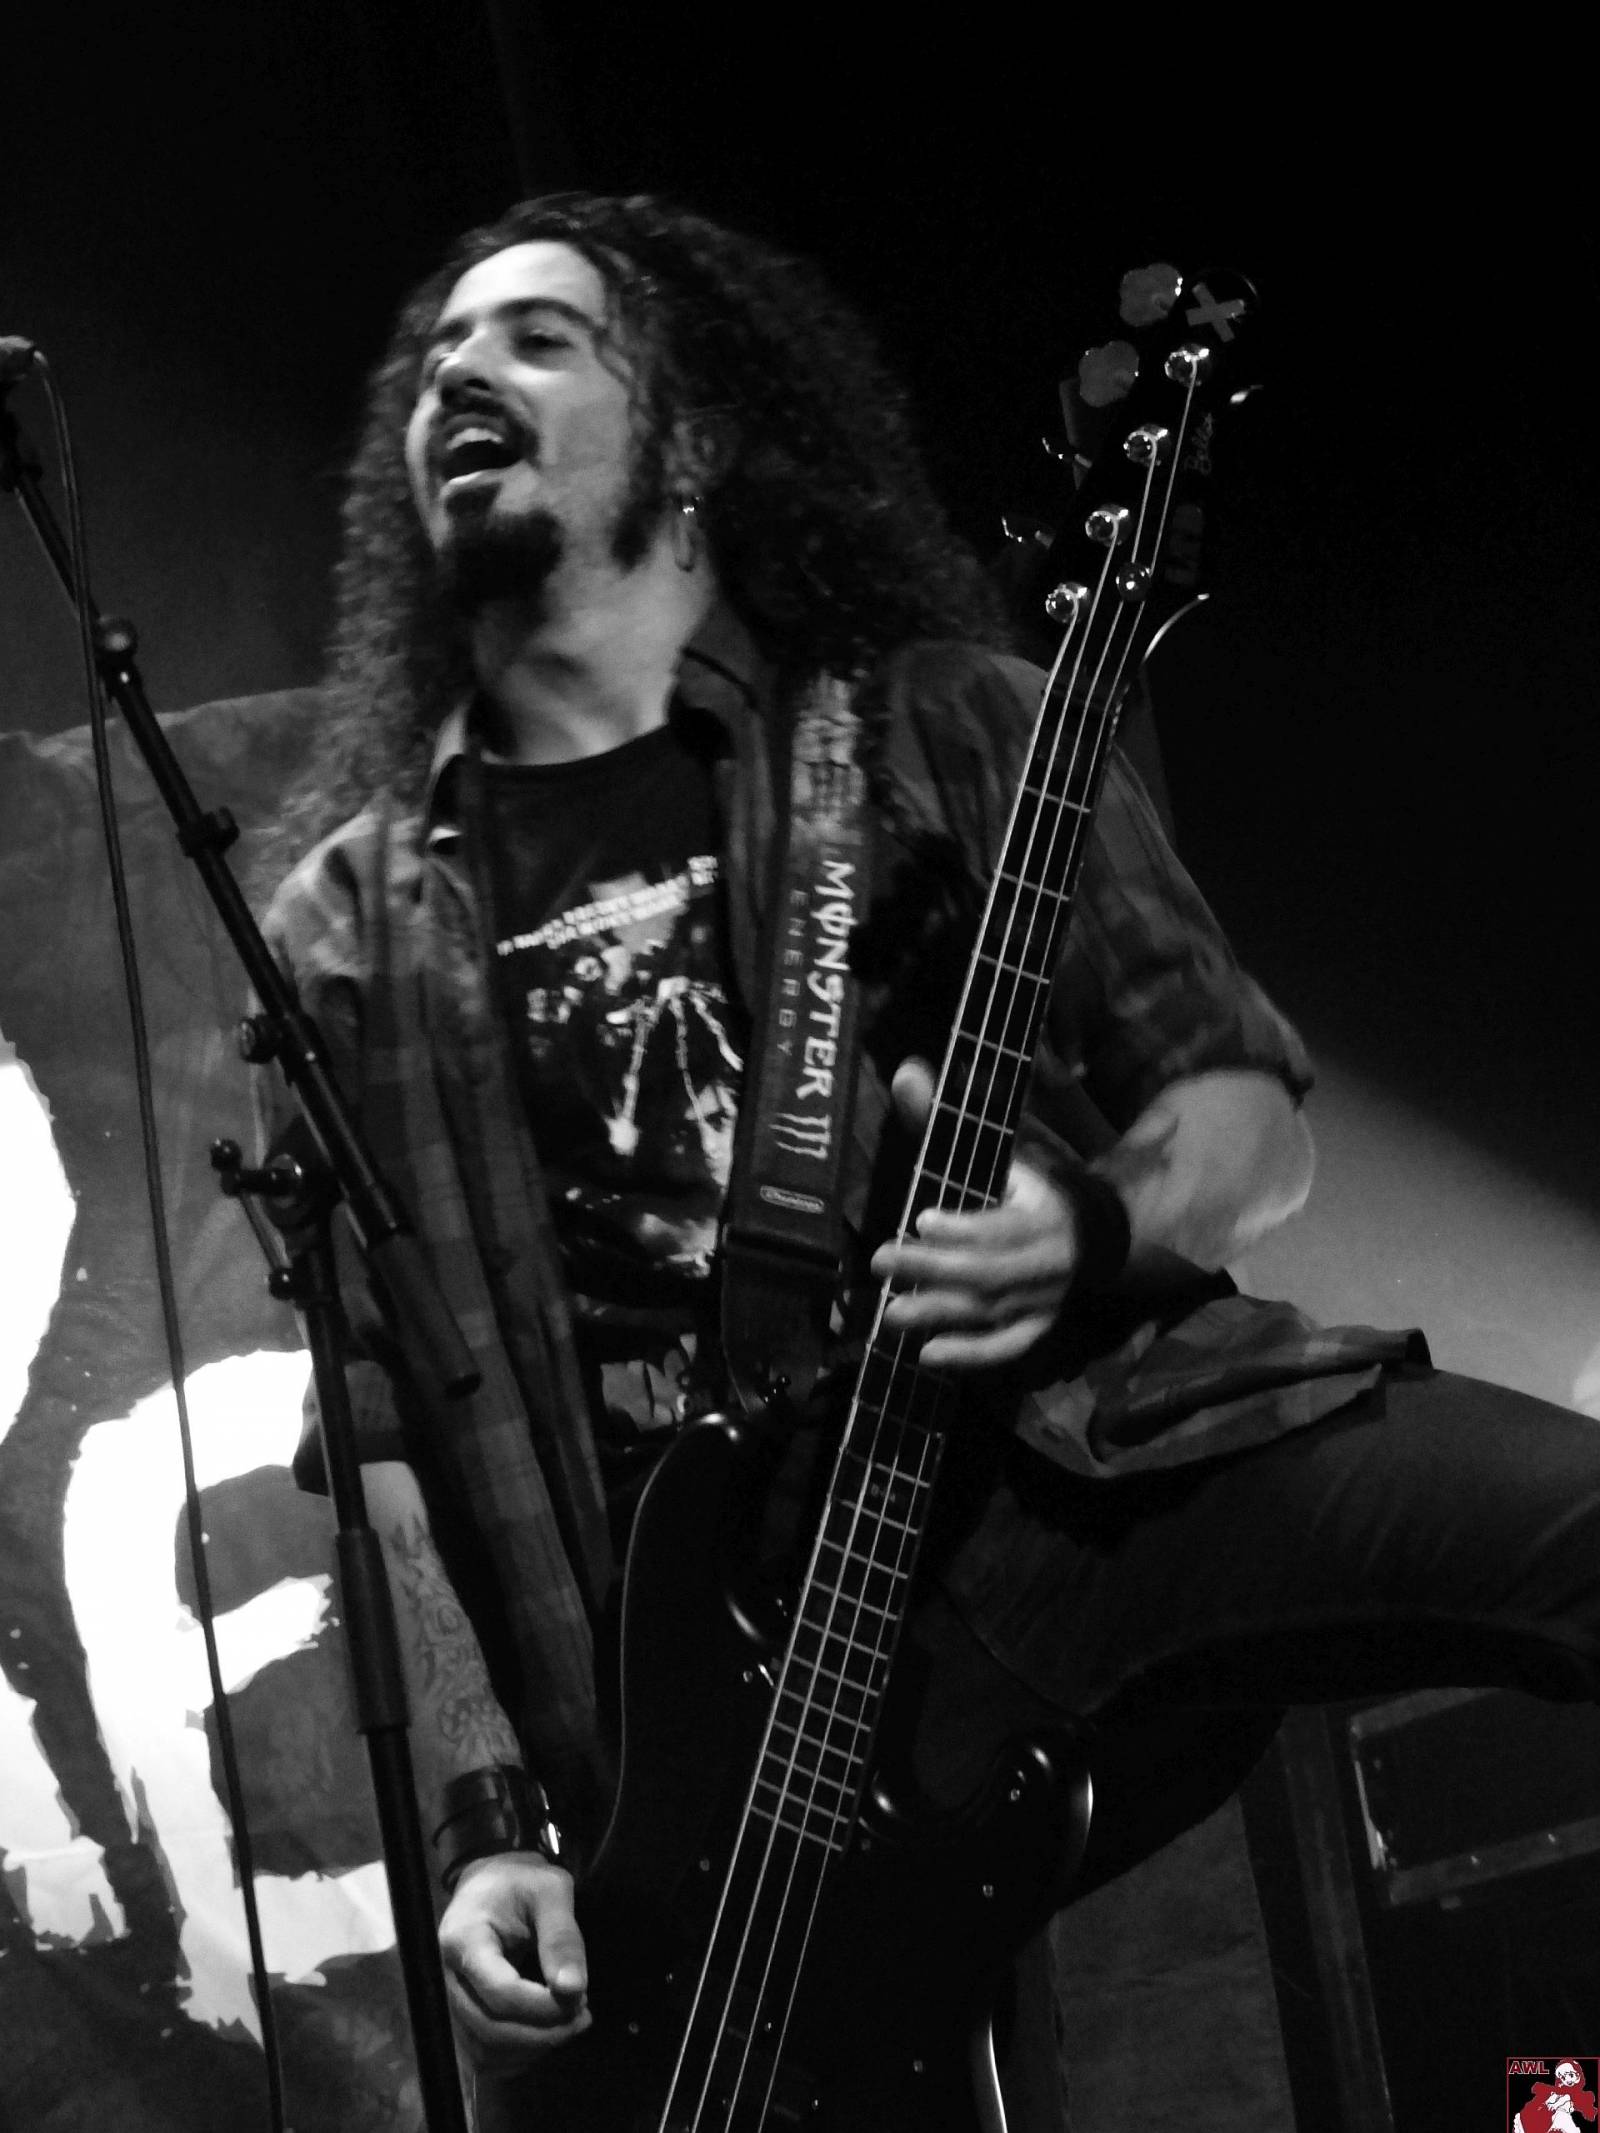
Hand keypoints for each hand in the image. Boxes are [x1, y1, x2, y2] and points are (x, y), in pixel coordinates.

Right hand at [438, 1852, 590, 2068]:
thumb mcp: (550, 1891)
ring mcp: (450, 1999)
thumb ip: (562, 1938)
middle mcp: (447, 1976)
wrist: (490, 1883)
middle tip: (582, 2017)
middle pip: (489, 2028)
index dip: (543, 2006)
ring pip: (484, 2049)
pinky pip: (482, 2053)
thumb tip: (573, 1990)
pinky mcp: (461, 2014)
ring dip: (532, 2049)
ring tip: (569, 2025)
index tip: (581, 1999)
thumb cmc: (521, 1882)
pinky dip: (516, 2057)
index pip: (499, 1991)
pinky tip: (546, 2036)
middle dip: (542, 2033)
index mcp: (464, 1938)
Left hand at [869, 1058, 1080, 1368]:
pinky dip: (972, 1355)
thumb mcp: (1005, 1144)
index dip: (965, 1227)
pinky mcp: (1040, 1327)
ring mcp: (1045, 1299)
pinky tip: (929, 1356)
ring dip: (940, 1315)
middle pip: (988, 1272)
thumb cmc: (1039, 1184)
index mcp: (1044, 1209)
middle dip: (932, 1269)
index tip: (922, 1219)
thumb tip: (904, 1070)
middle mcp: (1048, 1260)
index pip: (1003, 1224)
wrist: (1101, 1230)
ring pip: (992, 1314)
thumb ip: (948, 1116)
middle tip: (880, 1262)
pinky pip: (1009, 1348)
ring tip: (890, 1315)